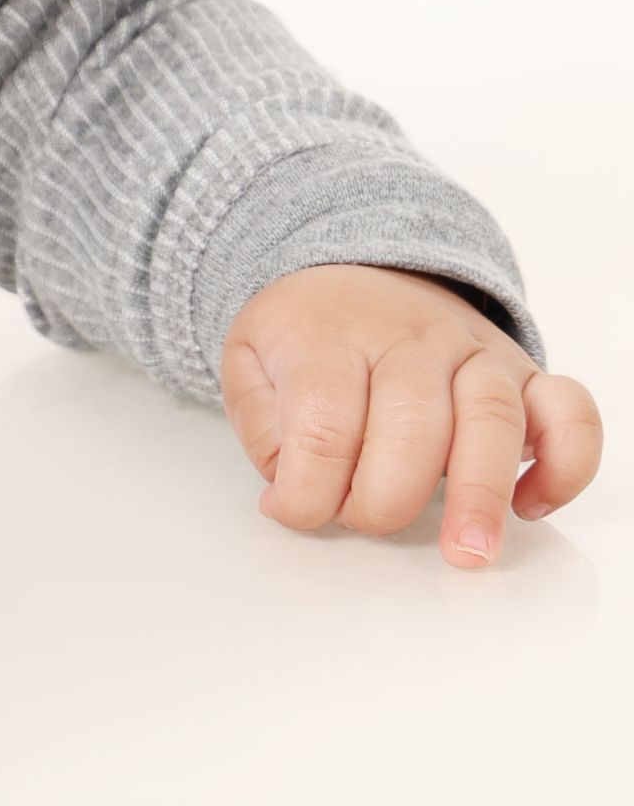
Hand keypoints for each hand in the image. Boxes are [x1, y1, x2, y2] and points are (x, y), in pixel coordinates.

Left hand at [220, 263, 601, 567]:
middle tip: (370, 525)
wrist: (358, 268)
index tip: (296, 508)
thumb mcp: (250, 360)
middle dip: (388, 496)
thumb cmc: (309, 332)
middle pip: (412, 422)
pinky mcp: (523, 374)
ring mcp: (473, 353)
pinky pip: (569, 412)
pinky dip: (566, 462)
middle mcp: (411, 338)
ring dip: (482, 491)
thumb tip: (289, 495)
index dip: (309, 487)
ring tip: (469, 551)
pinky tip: (530, 503)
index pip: (324, 419)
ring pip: (492, 415)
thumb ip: (262, 426)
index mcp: (333, 335)